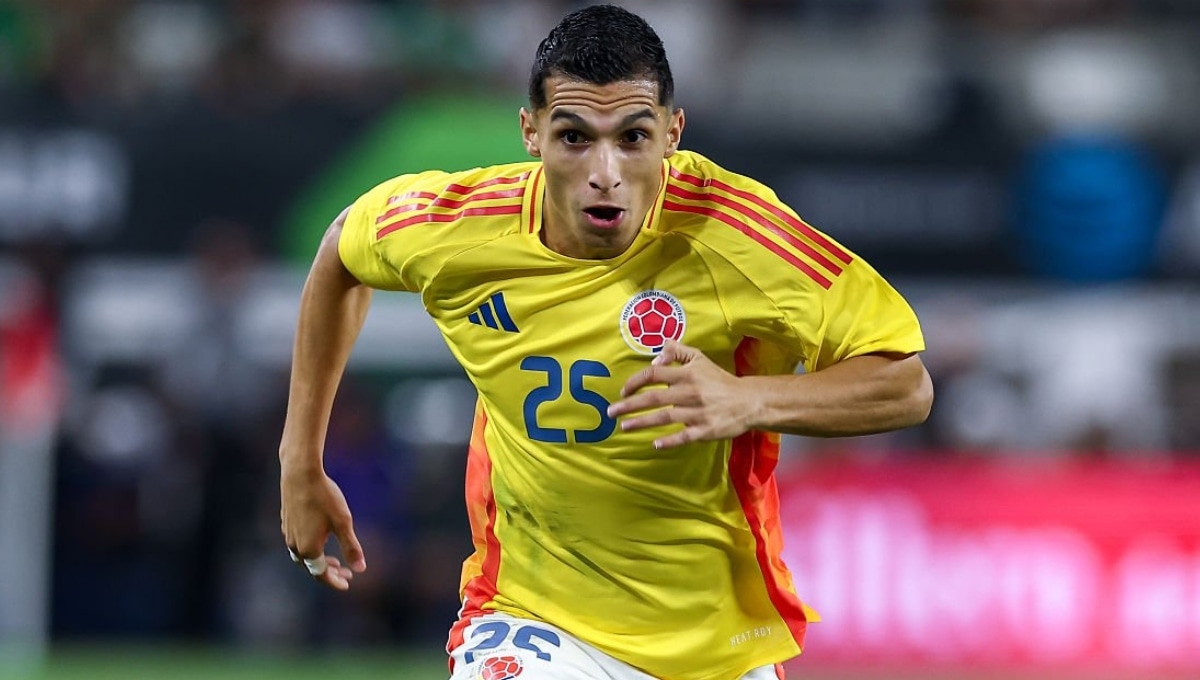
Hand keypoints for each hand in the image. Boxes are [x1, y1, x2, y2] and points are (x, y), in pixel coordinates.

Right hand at [280, 464, 365, 589]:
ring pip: (303, 555)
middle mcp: (295, 546)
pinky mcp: (285, 522)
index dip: (335, 581)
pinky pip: (297, 543)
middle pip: (311, 567)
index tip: (347, 583)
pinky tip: (319, 539)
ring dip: (318, 560)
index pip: (321, 574)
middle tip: (345, 573)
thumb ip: (351, 547)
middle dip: (329, 572)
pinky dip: (310, 548)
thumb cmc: (324, 497)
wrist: (300, 474)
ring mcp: (288, 534)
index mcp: (309, 549)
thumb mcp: (343, 522)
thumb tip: (360, 569)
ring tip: (333, 559)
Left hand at [607, 340, 758, 448]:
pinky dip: (669, 441)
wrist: (748, 401)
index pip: (654, 375)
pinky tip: (655, 444)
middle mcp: (690, 392)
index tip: (623, 390)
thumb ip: (677, 352)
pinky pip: (684, 436)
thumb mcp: (700, 358)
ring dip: (642, 423)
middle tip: (611, 412)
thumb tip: (655, 357)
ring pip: (664, 418)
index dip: (635, 382)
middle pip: (653, 399)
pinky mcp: (705, 430)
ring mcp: (697, 413)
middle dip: (629, 405)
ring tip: (624, 427)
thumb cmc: (719, 380)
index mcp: (687, 374)